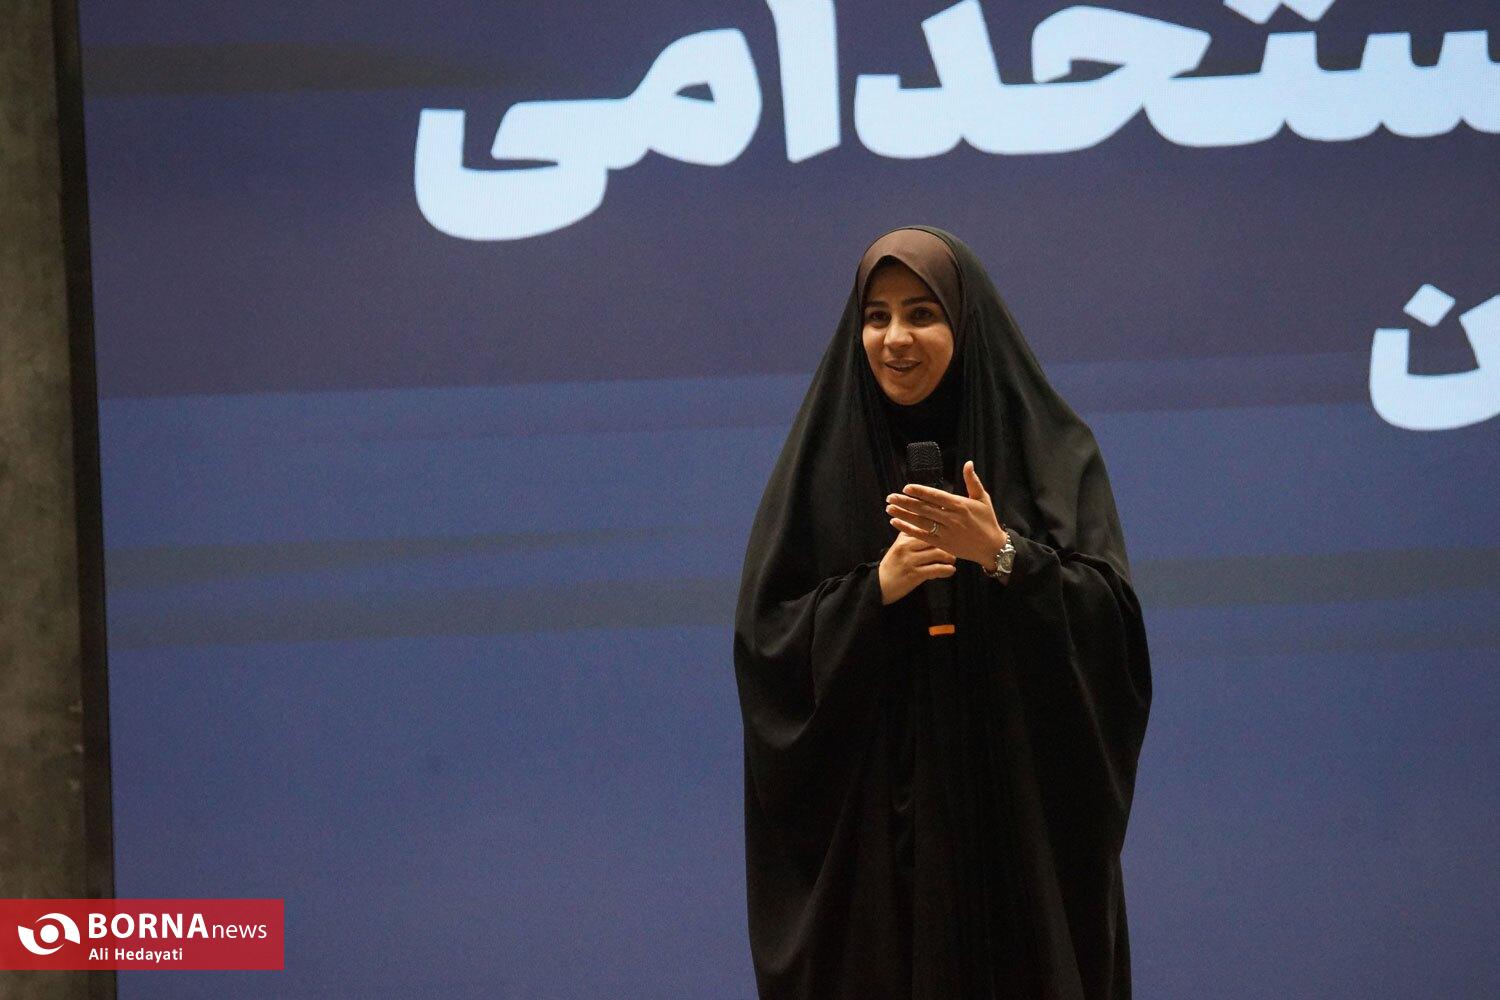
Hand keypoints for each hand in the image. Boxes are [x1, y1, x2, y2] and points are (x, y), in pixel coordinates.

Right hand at [877, 528, 955, 604]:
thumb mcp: (900, 545)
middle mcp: (906, 546)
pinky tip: (950, 570)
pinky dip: (946, 570)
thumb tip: (930, 521)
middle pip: (935, 538)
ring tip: (952, 560)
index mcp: (904, 536)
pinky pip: (935, 569)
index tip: (953, 530)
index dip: (942, 527)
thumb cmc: (894, 564)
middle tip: (956, 548)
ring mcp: (910, 560)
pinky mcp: (914, 574)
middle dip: (949, 543)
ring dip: (950, 557)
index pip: (926, 526)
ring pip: (937, 553)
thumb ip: (912, 534)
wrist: (880, 585)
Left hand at [886, 460, 1008, 565]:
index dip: (920, 492)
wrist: (991, 547)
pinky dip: (908, 529)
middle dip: (906, 502)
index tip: (906, 488)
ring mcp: (946, 532)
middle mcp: (952, 518)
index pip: (936, 496)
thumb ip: (972, 481)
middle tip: (890, 497)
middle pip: (924, 509)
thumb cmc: (987, 520)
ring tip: (889, 508)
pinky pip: (922, 536)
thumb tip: (968, 463)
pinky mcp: (943, 544)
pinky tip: (896, 522)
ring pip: (921, 522)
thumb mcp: (983, 498)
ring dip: (903, 514)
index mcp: (960, 505)